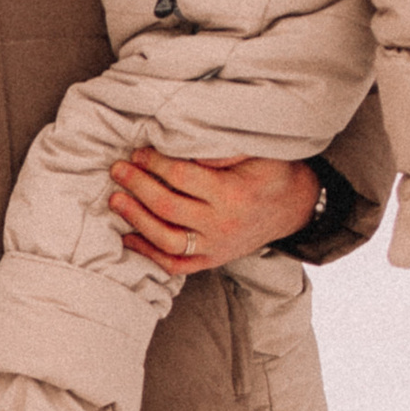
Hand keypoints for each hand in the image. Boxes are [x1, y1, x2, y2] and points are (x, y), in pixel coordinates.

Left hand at [108, 149, 316, 278]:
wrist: (294, 206)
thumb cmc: (271, 171)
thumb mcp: (257, 151)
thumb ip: (223, 149)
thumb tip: (186, 145)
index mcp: (233, 194)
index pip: (182, 178)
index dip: (155, 163)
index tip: (139, 152)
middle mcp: (223, 225)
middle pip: (168, 208)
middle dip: (137, 186)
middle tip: (118, 170)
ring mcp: (216, 247)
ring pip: (167, 240)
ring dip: (136, 219)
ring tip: (115, 200)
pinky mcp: (212, 261)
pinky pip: (176, 265)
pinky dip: (148, 254)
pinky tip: (127, 237)